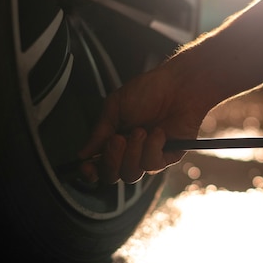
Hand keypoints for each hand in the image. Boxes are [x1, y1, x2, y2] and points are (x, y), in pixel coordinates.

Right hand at [79, 64, 207, 183]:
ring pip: (131, 175)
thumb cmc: (149, 90)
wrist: (178, 86)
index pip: (98, 165)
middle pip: (112, 176)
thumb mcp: (114, 107)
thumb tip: (84, 153)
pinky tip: (158, 132)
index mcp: (114, 139)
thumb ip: (98, 132)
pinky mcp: (168, 157)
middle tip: (118, 139)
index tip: (86, 167)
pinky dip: (152, 148)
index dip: (89, 171)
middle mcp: (130, 151)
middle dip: (111, 160)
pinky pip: (151, 165)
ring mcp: (148, 155)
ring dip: (132, 153)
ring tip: (141, 131)